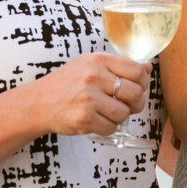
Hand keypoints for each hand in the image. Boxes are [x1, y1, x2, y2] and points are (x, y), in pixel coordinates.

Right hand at [26, 52, 151, 136]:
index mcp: (98, 60)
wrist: (38, 102)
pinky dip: (109, 127)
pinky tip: (98, 121)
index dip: (143, 81)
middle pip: (135, 93)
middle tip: (128, 105)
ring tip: (109, 112)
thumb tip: (148, 67)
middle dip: (136, 103)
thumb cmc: (67, 83)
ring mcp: (88, 98)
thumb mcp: (90, 65)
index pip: (137, 70)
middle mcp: (93, 77)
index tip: (138, 87)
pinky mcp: (83, 118)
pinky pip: (111, 127)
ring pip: (124, 112)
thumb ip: (118, 65)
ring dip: (120, 116)